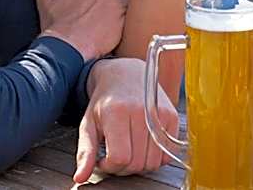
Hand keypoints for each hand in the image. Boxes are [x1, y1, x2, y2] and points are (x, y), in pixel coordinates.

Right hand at [31, 0, 127, 61]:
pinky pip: (135, 20)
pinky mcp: (125, 25)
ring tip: (119, 21)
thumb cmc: (56, 26)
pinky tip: (122, 31)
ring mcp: (119, 8)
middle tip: (112, 11)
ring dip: (128, 10)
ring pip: (133, 4)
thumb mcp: (46, 0)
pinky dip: (131, 24)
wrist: (65, 49)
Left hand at [74, 58, 177, 182]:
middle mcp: (142, 111)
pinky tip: (143, 146)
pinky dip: (155, 157)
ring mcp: (160, 114)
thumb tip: (79, 178)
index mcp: (117, 112)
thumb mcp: (89, 123)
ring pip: (153, 162)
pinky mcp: (173, 117)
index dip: (109, 166)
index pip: (119, 158)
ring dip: (140, 164)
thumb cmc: (105, 100)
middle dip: (123, 167)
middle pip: (137, 163)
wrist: (126, 74)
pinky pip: (167, 154)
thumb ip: (85, 152)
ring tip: (129, 150)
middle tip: (115, 155)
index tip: (104, 159)